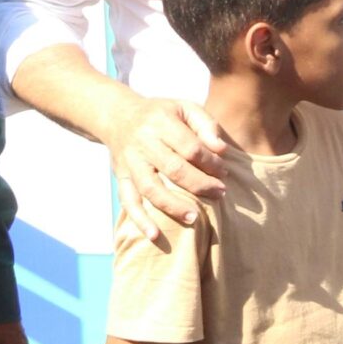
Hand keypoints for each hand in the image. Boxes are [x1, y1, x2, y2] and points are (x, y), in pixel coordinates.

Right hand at [104, 95, 227, 242]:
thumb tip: (221, 149)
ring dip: (173, 206)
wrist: (117, 116)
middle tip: (220, 194)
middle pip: (173, 169)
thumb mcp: (185, 107)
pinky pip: (128, 201)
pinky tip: (154, 236)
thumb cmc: (161, 114)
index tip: (224, 172)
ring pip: (150, 188)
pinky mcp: (120, 177)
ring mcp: (130, 163)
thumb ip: (206, 124)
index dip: (211, 162)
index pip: (190, 148)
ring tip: (194, 218)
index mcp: (161, 123)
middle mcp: (142, 144)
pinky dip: (140, 220)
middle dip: (200, 185)